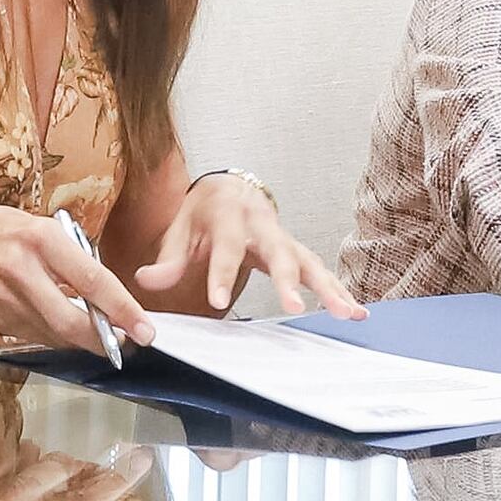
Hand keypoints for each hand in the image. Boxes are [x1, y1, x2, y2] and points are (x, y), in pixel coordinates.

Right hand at [0, 207, 150, 357]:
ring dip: (84, 341)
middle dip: (105, 340)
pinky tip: (67, 330)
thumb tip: (106, 291)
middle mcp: (24, 272)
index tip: (146, 328)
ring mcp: (8, 301)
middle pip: (72, 322)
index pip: (92, 280)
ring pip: (57, 335)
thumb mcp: (36, 226)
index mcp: (41, 239)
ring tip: (103, 336)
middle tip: (129, 345)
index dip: (123, 309)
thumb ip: (70, 255)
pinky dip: (59, 338)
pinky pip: (39, 337)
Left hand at [135, 172, 358, 319]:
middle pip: (279, 252)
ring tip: (347, 313)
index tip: (218, 302)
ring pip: (310, 261)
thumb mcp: (180, 228)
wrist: (230, 187)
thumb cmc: (204, 211)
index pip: (226, 247)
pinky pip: (320, 270)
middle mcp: (262, 224)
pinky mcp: (296, 249)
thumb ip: (169, 257)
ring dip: (329, 288)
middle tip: (295, 308)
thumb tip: (145, 280)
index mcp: (229, 215)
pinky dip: (339, 289)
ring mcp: (284, 236)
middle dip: (288, 281)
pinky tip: (355, 311)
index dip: (221, 274)